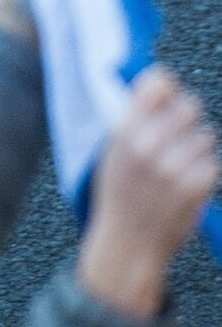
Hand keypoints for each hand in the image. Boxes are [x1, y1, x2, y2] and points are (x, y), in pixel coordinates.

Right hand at [77, 67, 218, 318]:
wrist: (130, 243)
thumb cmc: (120, 194)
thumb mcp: (114, 150)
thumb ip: (134, 119)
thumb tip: (163, 85)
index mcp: (125, 130)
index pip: (158, 83)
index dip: (167, 86)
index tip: (168, 95)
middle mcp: (149, 144)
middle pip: (189, 105)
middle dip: (187, 118)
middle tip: (179, 133)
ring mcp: (174, 166)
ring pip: (206, 136)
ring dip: (197, 147)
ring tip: (181, 164)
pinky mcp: (195, 187)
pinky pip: (213, 163)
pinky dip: (204, 171)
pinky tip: (188, 182)